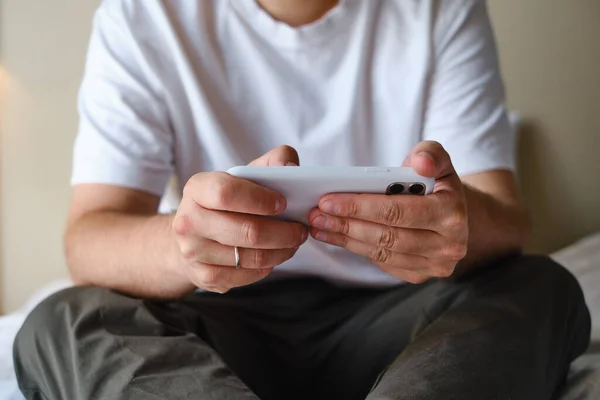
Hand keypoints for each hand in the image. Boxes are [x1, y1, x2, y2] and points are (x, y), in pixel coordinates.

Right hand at [173, 146, 307, 292]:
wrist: (191, 235)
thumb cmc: (224, 202)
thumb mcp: (242, 176)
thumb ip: (270, 163)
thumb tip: (290, 166)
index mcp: (197, 189)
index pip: (227, 194)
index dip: (260, 199)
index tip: (283, 203)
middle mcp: (188, 221)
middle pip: (247, 231)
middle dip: (283, 232)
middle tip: (300, 230)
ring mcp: (193, 251)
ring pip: (251, 257)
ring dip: (281, 251)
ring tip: (293, 243)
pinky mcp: (202, 276)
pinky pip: (246, 276)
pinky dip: (267, 267)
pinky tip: (274, 257)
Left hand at [308, 141, 468, 282]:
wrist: (454, 214)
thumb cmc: (437, 183)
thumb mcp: (438, 160)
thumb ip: (430, 153)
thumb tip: (419, 163)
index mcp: (452, 214)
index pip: (398, 212)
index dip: (360, 206)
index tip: (328, 199)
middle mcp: (448, 245)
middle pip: (387, 236)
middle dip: (346, 223)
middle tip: (316, 213)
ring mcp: (434, 265)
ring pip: (381, 253)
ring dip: (345, 238)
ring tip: (318, 224)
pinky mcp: (418, 275)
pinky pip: (381, 263)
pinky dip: (355, 248)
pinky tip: (335, 235)